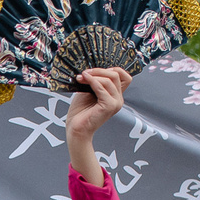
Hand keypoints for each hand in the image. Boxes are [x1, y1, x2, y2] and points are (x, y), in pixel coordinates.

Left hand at [67, 66, 131, 182]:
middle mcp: (118, 99)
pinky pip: (103, 88)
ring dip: (94, 75)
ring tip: (81, 77)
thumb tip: (92, 69)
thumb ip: (94, 81)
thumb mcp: (88, 92)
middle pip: (117, 74)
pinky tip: (84, 80)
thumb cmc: (80, 113)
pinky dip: (93, 81)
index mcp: (115, 95)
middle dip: (99, 70)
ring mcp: (115, 103)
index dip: (111, 69)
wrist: (75, 130)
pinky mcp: (109, 106)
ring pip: (110, 79)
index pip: (123, 76)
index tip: (94, 71)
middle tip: (84, 72)